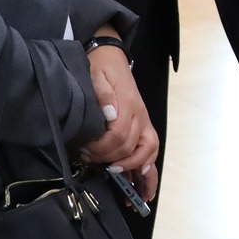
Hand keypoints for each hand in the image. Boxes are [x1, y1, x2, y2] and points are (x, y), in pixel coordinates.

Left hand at [80, 41, 158, 172]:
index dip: (102, 149)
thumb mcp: (95, 75)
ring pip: (148, 151)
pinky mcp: (144, 125)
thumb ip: (102, 94)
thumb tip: (109, 115)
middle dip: (110, 160)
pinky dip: (148, 165)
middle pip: (130, 147)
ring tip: (122, 181)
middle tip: (90, 160)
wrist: (111, 57)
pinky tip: (142, 179)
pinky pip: (152, 148)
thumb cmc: (100, 68)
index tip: (86, 151)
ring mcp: (144, 121)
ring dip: (136, 169)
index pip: (119, 136)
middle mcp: (140, 115)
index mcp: (127, 104)